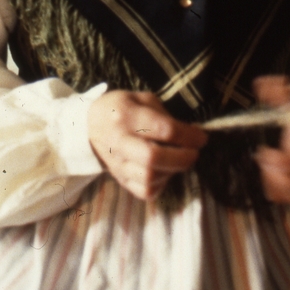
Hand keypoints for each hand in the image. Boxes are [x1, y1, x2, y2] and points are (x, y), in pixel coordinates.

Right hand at [88, 90, 207, 200]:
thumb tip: (189, 133)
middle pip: (154, 158)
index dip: (189, 136)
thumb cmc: (120, 109)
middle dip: (182, 158)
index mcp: (126, 116)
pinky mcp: (120, 179)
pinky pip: (144, 191)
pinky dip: (161, 185)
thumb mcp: (140, 98)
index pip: (164, 130)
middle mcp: (120, 141)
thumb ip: (164, 114)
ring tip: (178, 161)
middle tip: (194, 153)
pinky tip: (164, 172)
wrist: (87, 126)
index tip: (202, 138)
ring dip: (172, 171)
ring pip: (149, 177)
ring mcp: (118, 164)